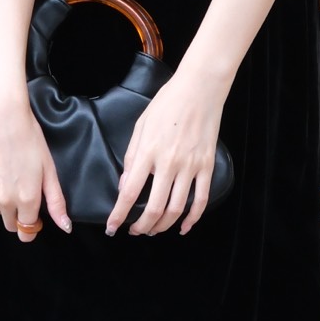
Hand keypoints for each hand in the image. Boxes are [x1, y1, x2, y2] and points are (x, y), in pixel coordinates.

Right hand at [0, 93, 71, 240]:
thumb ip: (56, 202)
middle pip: (11, 225)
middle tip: (23, 191)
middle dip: (18, 215)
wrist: (1, 117)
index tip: (35, 217)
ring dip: (4, 201)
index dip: (32, 226)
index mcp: (26, 200)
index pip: (27, 231)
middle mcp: (4, 201)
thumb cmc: (29, 140)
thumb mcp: (49, 170)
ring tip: (10, 174)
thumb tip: (65, 227)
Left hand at [106, 70, 226, 237]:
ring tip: (154, 229)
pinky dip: (193, 218)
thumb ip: (131, 157)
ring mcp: (190, 166)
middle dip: (142, 226)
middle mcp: (169, 162)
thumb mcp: (140, 126)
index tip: (112, 227)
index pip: (130, 192)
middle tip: (135, 231)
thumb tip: (125, 186)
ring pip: (176, 208)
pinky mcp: (206, 166)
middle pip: (154, 207)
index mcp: (148, 152)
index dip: (119, 214)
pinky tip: (184, 226)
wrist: (199, 89)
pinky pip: (201, 199)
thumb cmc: (167, 103)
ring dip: (163, 225)